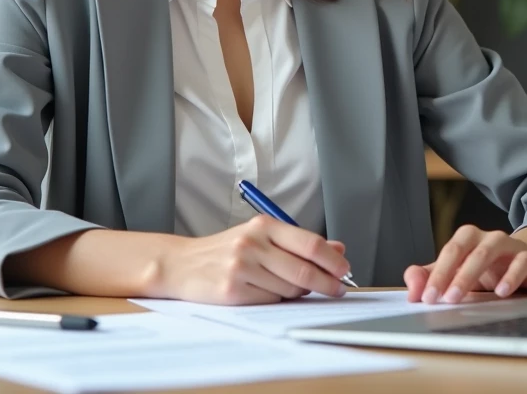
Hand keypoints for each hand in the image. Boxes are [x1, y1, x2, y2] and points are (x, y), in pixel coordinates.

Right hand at [144, 215, 349, 304]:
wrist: (181, 264)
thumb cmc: (225, 251)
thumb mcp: (261, 237)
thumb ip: (298, 243)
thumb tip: (338, 248)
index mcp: (264, 226)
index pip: (310, 243)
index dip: (332, 260)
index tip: (345, 270)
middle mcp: (253, 243)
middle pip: (303, 269)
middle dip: (326, 282)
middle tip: (337, 289)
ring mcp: (241, 267)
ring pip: (289, 289)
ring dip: (297, 293)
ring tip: (288, 287)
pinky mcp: (232, 291)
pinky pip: (270, 302)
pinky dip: (276, 301)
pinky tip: (266, 293)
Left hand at [404, 225, 526, 304]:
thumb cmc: (492, 268)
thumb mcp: (461, 272)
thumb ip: (433, 277)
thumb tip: (412, 291)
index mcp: (467, 238)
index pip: (447, 253)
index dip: (435, 274)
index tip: (425, 298)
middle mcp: (486, 237)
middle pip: (462, 250)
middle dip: (448, 274)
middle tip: (439, 298)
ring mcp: (508, 244)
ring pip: (487, 252)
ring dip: (470, 274)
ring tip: (458, 296)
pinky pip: (520, 262)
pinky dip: (511, 276)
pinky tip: (501, 292)